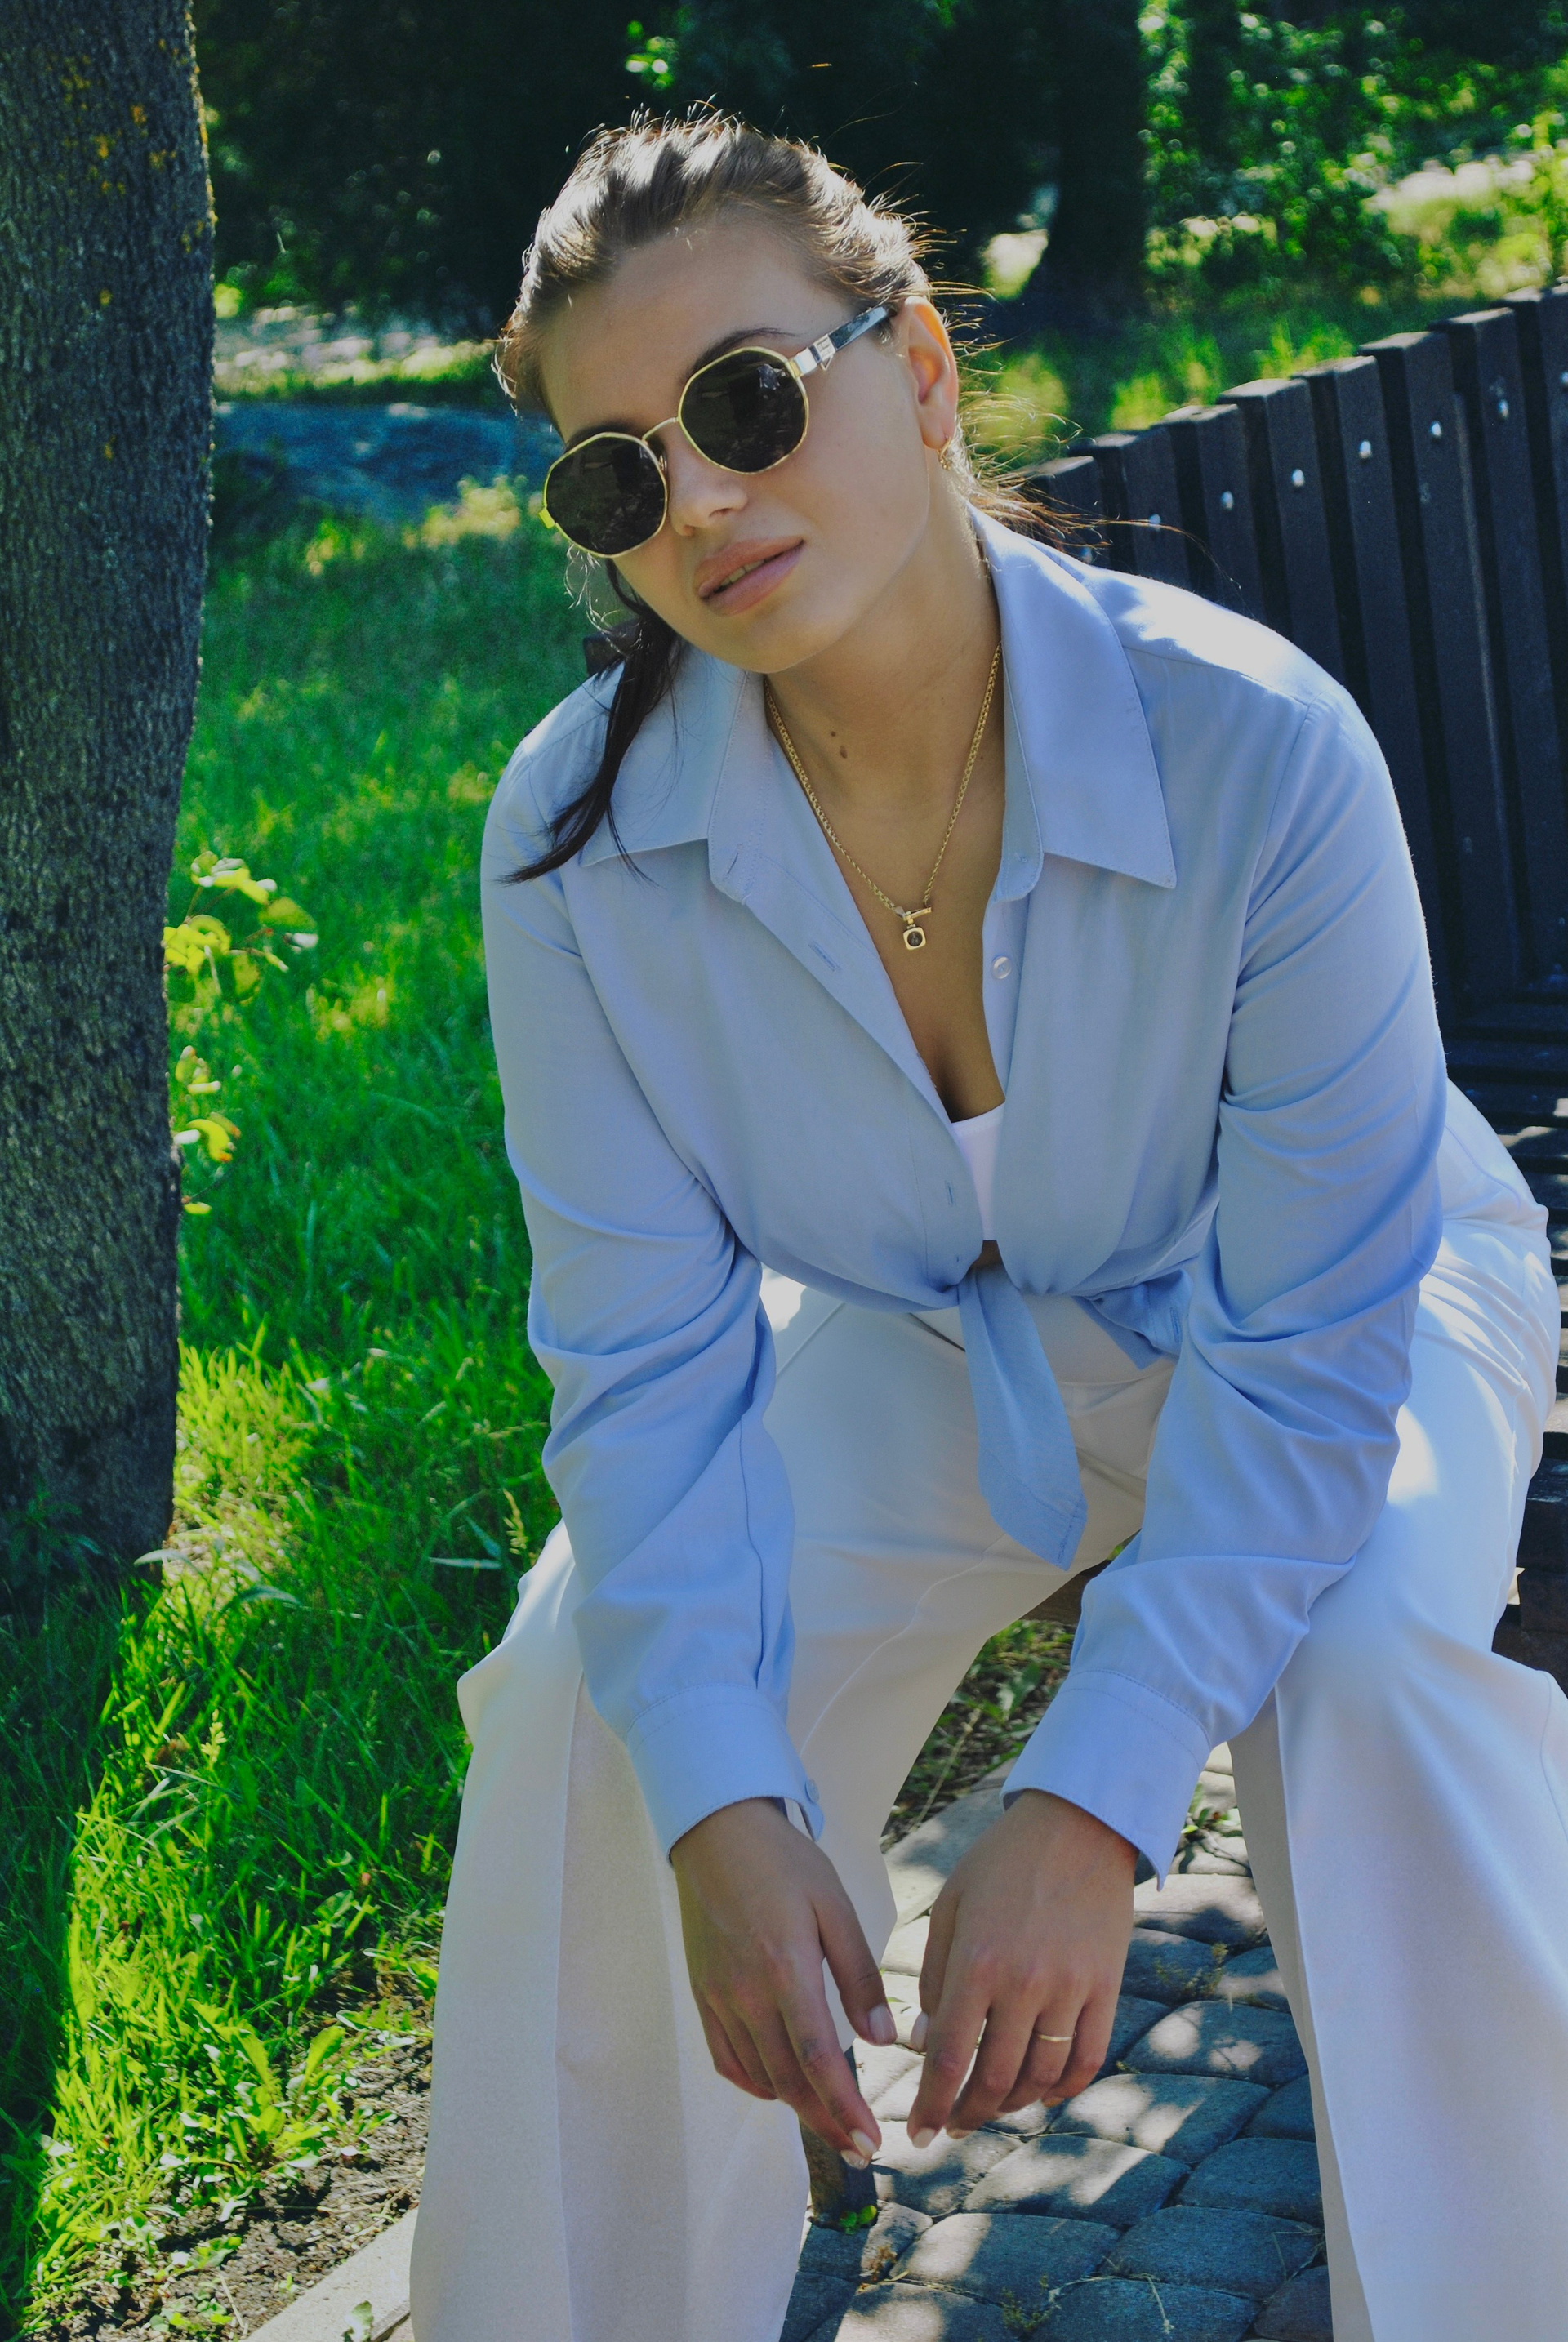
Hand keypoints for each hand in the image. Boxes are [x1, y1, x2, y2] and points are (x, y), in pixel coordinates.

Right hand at [670, 1797, 897, 2162]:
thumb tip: (882, 2038)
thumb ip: (858, 1974)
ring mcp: (719, 1997)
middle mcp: (746, 1993)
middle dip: (826, 2121)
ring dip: (796, 2106)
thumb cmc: (785, 1862)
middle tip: (860, 2148)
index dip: (844, 2108)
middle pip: (788, 2079)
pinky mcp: (704, 1994)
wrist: (716, 1831)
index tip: (870, 2141)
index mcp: (785, 1969)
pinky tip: (780, 2086)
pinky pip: (727, 2057)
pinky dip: (755, 2082)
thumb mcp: (834, 1906)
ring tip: (830, 2121)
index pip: (817, 2060)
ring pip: (759, 2074)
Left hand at [905, 1789, 1134, 2145]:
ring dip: (1011, 2106)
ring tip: (991, 2107)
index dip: (929, 2106)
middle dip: (967, 2115)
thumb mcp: (951, 1907)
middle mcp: (1024, 1983)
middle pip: (994, 2080)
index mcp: (977, 1962)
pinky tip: (1041, 2092)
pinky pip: (1086, 2060)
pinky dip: (1063, 2088)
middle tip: (952, 2126)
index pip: (947, 2059)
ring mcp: (1071, 1988)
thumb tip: (926, 2045)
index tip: (916, 2134)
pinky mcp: (1106, 1988)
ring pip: (1040, 2078)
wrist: (1076, 1827)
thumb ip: (937, 1979)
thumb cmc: (1001, 1863)